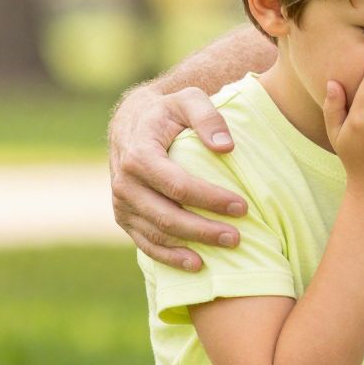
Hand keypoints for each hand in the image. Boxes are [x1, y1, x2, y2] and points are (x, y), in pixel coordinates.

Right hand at [110, 85, 248, 270]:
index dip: (210, 199)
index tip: (242, 207)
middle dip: (204, 230)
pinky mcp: (124, 218)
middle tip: (238, 237)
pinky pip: (145, 244)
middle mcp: (124, 183)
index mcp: (139, 154)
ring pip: (157, 233)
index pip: (178, 185)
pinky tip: (197, 265)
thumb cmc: (168, 111)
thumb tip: (226, 147)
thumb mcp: (189, 100)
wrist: (132, 122)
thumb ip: (208, 117)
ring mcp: (121, 204)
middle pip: (167, 216)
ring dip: (192, 246)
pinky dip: (170, 257)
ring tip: (227, 249)